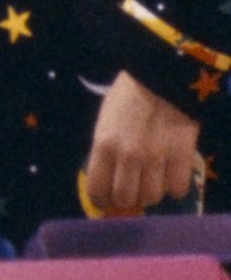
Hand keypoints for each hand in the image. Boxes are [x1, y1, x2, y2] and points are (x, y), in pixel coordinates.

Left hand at [84, 72, 200, 212]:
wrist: (160, 79)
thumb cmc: (127, 99)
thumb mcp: (105, 124)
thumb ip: (105, 154)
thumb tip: (107, 183)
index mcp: (103, 146)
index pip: (97, 190)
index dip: (102, 200)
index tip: (107, 201)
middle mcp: (127, 156)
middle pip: (126, 199)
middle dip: (126, 199)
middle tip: (131, 192)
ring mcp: (156, 158)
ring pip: (152, 197)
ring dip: (151, 193)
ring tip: (152, 180)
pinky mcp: (182, 156)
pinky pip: (178, 189)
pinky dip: (174, 187)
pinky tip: (171, 175)